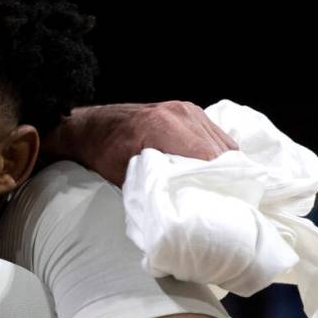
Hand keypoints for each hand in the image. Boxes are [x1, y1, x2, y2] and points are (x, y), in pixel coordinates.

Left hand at [44, 101, 237, 185]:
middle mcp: (180, 114)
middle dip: (219, 176)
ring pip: (223, 143)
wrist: (94, 127)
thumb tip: (179, 208)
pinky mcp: (192, 111)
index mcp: (163, 127)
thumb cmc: (104, 152)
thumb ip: (153, 188)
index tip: (217, 202)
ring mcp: (188, 109)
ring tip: (212, 187)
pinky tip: (206, 171)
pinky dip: (216, 154)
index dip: (215, 182)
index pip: (208, 157)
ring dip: (220, 166)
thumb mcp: (125, 176)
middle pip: (219, 151)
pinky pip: (217, 136)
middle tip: (216, 199)